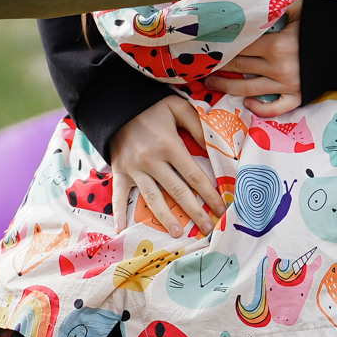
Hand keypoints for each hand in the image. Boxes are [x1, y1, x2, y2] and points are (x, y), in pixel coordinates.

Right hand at [107, 95, 220, 236]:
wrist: (115, 103)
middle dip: (194, 211)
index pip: (194, 175)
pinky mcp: (120, 171)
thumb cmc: (151, 105)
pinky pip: (119, 194)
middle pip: (177, 191)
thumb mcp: (177, 107)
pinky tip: (121, 230)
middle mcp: (151, 160)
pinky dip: (119, 213)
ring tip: (177, 233)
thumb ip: (197, 126)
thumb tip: (215, 148)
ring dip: (165, 217)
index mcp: (169, 145)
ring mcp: (134, 168)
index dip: (209, 193)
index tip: (221, 208)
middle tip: (208, 228)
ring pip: (152, 197)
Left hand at [204, 1, 301, 114]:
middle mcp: (277, 68)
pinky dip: (261, 108)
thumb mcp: (304, 12)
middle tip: (202, 65)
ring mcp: (286, 86)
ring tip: (211, 85)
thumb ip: (283, 4)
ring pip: (249, 88)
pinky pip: (275, 108)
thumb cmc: (325, 29)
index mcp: (276, 45)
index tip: (210, 45)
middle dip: (220, 66)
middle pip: (241, 66)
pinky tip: (248, 104)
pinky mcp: (298, 98)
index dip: (225, 45)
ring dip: (227, 87)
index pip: (243, 46)